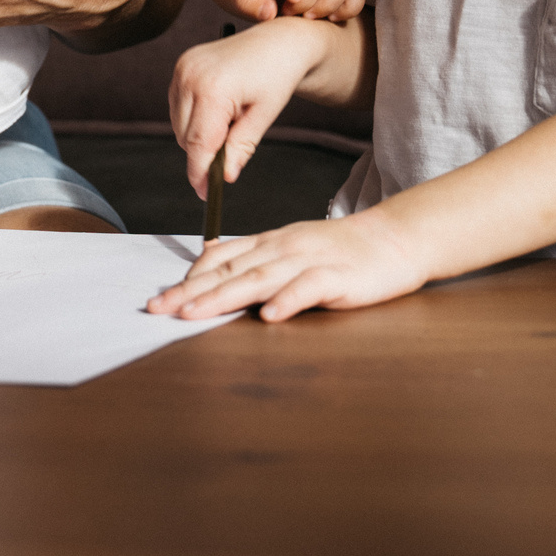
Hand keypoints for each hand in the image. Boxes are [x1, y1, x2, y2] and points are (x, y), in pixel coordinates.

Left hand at [145, 209, 427, 322]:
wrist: (395, 238)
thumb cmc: (342, 250)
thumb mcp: (292, 247)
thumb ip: (257, 258)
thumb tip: (214, 265)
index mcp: (271, 243)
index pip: (222, 258)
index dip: (190, 278)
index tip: (162, 296)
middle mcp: (283, 249)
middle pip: (230, 270)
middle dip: (192, 291)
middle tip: (159, 309)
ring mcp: (309, 261)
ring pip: (259, 278)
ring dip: (223, 296)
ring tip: (194, 313)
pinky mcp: (338, 277)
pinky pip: (309, 289)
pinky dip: (288, 301)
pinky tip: (269, 316)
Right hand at [167, 15, 335, 193]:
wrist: (279, 41)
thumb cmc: (278, 74)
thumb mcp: (264, 116)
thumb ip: (241, 148)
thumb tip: (225, 178)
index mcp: (214, 89)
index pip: (198, 144)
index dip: (200, 173)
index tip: (205, 192)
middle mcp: (191, 76)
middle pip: (184, 137)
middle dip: (205, 153)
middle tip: (233, 151)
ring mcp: (182, 68)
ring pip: (178, 124)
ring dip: (198, 134)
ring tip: (232, 119)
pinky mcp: (181, 65)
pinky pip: (178, 106)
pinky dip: (194, 117)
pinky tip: (220, 108)